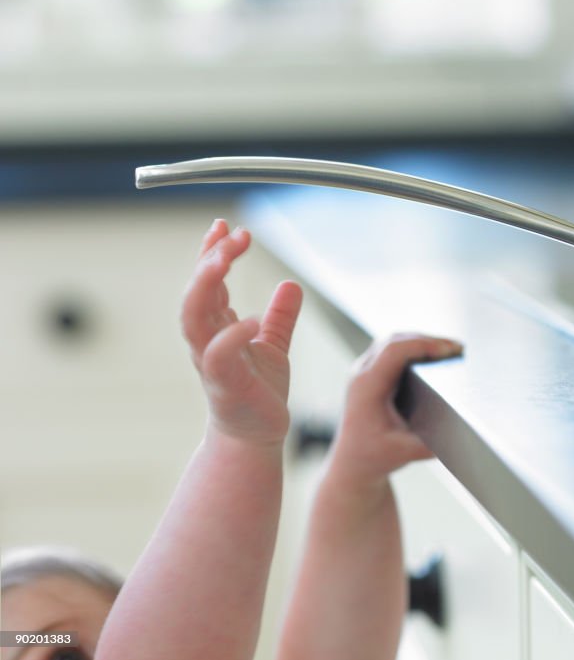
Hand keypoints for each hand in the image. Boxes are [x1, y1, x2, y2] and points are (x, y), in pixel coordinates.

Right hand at [181, 219, 302, 445]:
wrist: (257, 436)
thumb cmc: (259, 392)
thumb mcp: (274, 345)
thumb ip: (280, 316)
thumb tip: (291, 285)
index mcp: (217, 327)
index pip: (206, 282)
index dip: (211, 252)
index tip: (224, 225)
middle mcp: (207, 340)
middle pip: (196, 292)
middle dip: (209, 260)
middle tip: (231, 235)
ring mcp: (212, 362)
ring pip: (193, 319)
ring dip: (204, 287)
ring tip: (223, 261)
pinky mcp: (225, 385)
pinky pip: (217, 356)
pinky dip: (231, 336)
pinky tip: (251, 319)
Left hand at [331, 333, 462, 487]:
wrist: (352, 463)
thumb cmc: (374, 457)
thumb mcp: (405, 453)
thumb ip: (433, 444)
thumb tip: (461, 432)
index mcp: (367, 387)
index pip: (394, 352)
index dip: (423, 345)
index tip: (449, 350)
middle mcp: (362, 374)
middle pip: (395, 340)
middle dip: (428, 339)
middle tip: (457, 348)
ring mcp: (363, 371)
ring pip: (393, 341)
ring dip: (421, 340)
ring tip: (450, 349)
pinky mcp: (370, 373)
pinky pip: (391, 350)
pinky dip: (414, 347)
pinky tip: (433, 355)